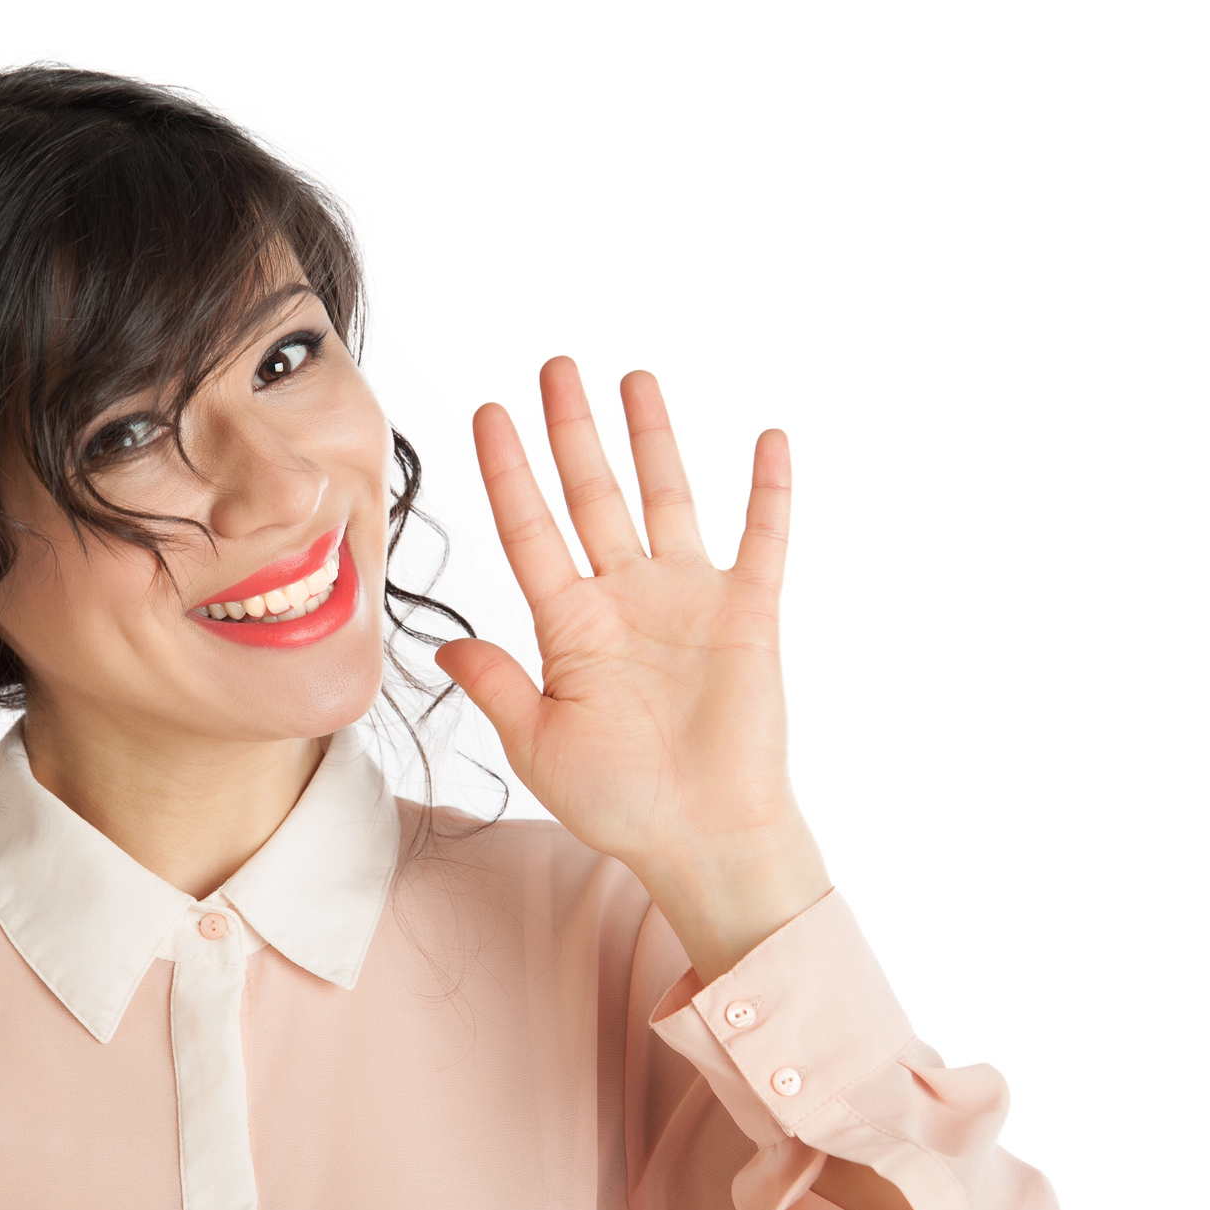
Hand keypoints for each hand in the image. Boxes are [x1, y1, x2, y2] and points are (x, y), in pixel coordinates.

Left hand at [434, 357, 830, 979]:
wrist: (705, 841)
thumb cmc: (622, 804)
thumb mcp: (539, 745)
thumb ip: (497, 686)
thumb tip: (442, 648)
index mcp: (571, 626)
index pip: (530, 529)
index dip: (508, 472)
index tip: (488, 414)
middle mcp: (626, 599)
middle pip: (593, 496)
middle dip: (572, 431)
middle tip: (555, 368)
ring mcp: (687, 601)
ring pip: (666, 500)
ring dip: (652, 439)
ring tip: (633, 378)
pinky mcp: (748, 616)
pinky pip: (762, 540)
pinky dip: (767, 492)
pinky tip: (767, 439)